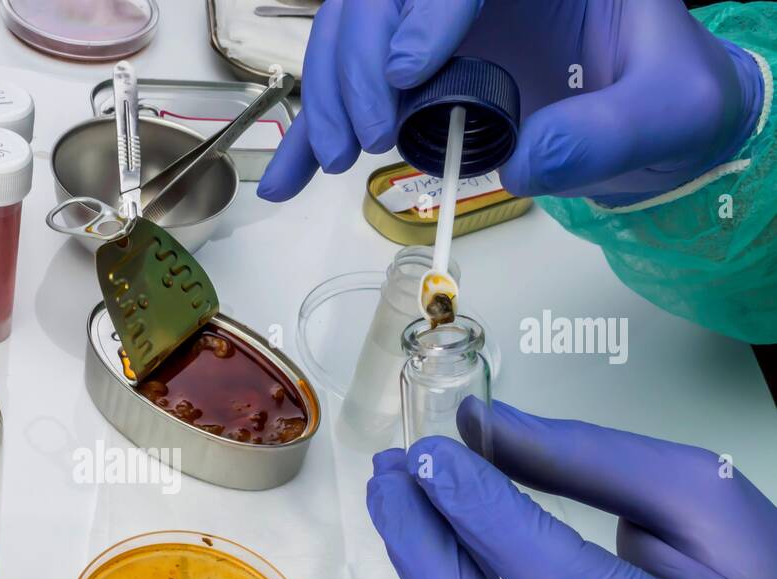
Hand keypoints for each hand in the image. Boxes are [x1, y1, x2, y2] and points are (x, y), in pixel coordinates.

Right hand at [260, 0, 764, 205]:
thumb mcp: (669, 112)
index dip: (427, 7)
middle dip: (360, 58)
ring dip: (327, 91)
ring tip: (336, 157)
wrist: (652, 119)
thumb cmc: (669, 99)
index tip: (410, 74)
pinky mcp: (414, 61)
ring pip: (351, 28)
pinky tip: (290, 180)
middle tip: (365, 136)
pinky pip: (348, 83)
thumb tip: (528, 160)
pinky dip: (314, 130)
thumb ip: (609, 132)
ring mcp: (439, 16)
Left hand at [366, 399, 776, 578]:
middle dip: (425, 558)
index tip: (432, 456)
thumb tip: (474, 426)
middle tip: (389, 482)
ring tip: (399, 502)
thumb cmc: (763, 575)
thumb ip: (583, 459)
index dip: (484, 515)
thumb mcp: (695, 495)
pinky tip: (437, 550)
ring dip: (429, 578)